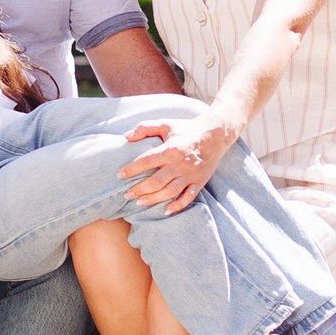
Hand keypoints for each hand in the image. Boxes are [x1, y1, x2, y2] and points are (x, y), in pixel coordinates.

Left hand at [119, 106, 244, 213]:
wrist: (215, 134)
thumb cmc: (186, 129)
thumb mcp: (166, 123)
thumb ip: (144, 128)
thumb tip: (126, 137)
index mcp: (171, 149)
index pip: (147, 161)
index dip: (131, 169)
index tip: (120, 174)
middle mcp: (180, 163)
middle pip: (157, 181)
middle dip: (140, 189)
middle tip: (126, 194)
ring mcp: (191, 174)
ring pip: (170, 192)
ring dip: (154, 199)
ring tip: (139, 203)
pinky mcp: (200, 181)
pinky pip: (189, 197)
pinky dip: (178, 206)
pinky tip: (166, 211)